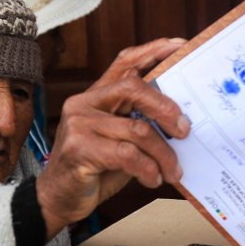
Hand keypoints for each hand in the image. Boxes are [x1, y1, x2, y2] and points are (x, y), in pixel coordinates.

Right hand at [36, 38, 190, 238]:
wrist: (59, 199)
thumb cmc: (94, 169)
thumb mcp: (119, 141)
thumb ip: (139, 123)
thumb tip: (182, 120)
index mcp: (96, 96)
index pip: (125, 62)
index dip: (153, 51)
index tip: (180, 46)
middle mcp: (84, 103)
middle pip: (133, 88)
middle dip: (166, 108)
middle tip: (185, 131)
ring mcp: (79, 124)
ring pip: (137, 129)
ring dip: (163, 154)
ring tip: (172, 171)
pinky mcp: (79, 149)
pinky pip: (127, 154)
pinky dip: (147, 169)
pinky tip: (152, 179)